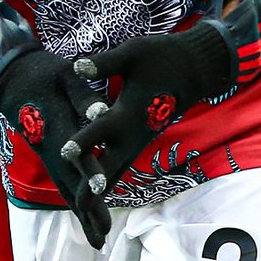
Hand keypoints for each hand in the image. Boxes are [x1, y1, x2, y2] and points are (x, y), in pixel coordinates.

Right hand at [0, 48, 111, 248]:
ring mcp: (48, 153)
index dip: (88, 172)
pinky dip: (75, 200)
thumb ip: (83, 94)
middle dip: (87, 210)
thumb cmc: (43, 72)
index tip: (100, 189)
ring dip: (82, 212)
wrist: (10, 76)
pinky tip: (86, 214)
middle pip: (70, 183)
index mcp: (59, 126)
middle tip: (103, 237)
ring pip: (65, 187)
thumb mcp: (65, 74)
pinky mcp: (48, 153)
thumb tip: (101, 112)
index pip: (76, 154)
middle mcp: (52, 147)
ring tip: (98, 238)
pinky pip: (62, 181)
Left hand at [65, 22, 231, 203]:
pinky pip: (123, 163)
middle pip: (111, 164)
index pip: (101, 130)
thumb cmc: (163, 57)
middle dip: (93, 184)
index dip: (84, 142)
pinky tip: (97, 187)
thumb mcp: (133, 53)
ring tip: (82, 206)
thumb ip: (104, 64)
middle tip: (77, 204)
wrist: (195, 68)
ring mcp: (140, 138)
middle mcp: (134, 131)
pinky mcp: (142, 138)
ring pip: (118, 169)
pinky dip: (110, 176)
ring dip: (101, 186)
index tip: (65, 152)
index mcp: (128, 111)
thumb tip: (77, 65)